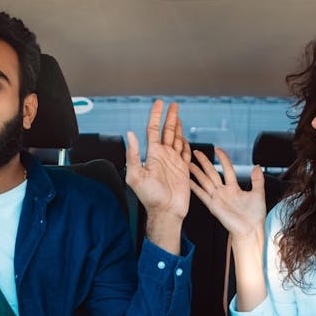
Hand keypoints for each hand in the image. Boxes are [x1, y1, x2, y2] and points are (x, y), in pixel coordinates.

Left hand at [126, 100, 190, 219]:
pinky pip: (184, 152)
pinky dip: (185, 143)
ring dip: (177, 127)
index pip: (153, 130)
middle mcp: (162, 156)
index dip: (156, 116)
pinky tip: (184, 137)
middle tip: (172, 105)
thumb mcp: (136, 176)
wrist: (166, 211)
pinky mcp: (182, 169)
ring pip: (176, 139)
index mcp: (152, 155)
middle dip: (169, 117)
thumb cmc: (150, 198)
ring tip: (178, 116)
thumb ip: (133, 155)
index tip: (159, 103)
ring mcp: (173, 162)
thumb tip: (130, 134)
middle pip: (166, 131)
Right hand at [189, 149, 265, 242]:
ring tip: (188, 162)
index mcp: (234, 188)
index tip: (217, 149)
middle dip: (204, 162)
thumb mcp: (258, 193)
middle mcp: (223, 192)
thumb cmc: (254, 216)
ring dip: (196, 172)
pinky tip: (187, 180)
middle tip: (197, 152)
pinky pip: (202, 194)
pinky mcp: (213, 206)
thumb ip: (257, 179)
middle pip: (211, 173)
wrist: (251, 230)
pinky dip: (194, 187)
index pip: (226, 169)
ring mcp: (217, 198)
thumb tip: (257, 166)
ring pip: (204, 181)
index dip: (222, 158)